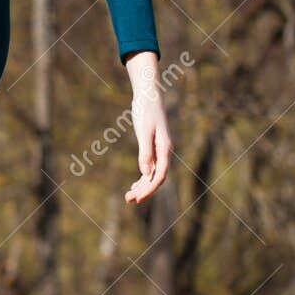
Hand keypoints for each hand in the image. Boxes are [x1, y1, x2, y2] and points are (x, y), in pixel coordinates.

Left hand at [122, 52, 171, 204]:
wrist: (148, 94)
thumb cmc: (146, 110)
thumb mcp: (144, 131)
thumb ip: (145, 152)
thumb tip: (145, 173)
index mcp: (165, 148)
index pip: (160, 175)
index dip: (150, 188)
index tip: (138, 197)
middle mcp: (164, 152)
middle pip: (156, 177)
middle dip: (144, 190)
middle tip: (129, 199)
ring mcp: (159, 150)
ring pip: (153, 174)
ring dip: (142, 186)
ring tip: (129, 196)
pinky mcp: (152, 146)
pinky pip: (150, 167)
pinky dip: (143, 177)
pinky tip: (135, 184)